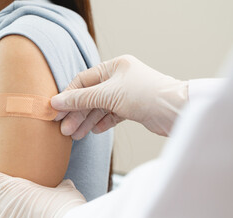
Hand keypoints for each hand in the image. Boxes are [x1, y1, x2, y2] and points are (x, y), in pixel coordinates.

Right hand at [52, 55, 188, 137]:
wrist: (176, 111)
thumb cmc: (146, 95)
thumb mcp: (108, 95)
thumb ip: (81, 99)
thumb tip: (56, 102)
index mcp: (115, 66)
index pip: (83, 80)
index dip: (68, 96)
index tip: (55, 111)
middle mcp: (121, 78)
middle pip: (90, 95)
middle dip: (77, 113)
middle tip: (64, 129)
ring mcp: (127, 93)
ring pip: (100, 107)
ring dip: (86, 121)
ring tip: (75, 135)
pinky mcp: (134, 108)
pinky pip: (111, 115)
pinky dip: (102, 123)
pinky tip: (94, 131)